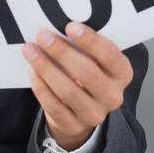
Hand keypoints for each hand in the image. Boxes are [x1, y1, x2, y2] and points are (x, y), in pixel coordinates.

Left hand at [24, 22, 133, 152]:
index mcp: (122, 74)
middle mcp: (113, 96)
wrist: (83, 110)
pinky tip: (33, 71)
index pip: (110, 55)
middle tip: (43, 36)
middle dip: (62, 52)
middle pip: (87, 72)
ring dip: (46, 68)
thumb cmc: (89, 75)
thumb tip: (60, 27)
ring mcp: (94, 114)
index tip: (70, 26)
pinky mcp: (74, 126)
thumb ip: (86, 47)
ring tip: (31, 51)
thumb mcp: (96, 60)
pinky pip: (54, 106)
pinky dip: (41, 87)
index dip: (90, 40)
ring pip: (68, 90)